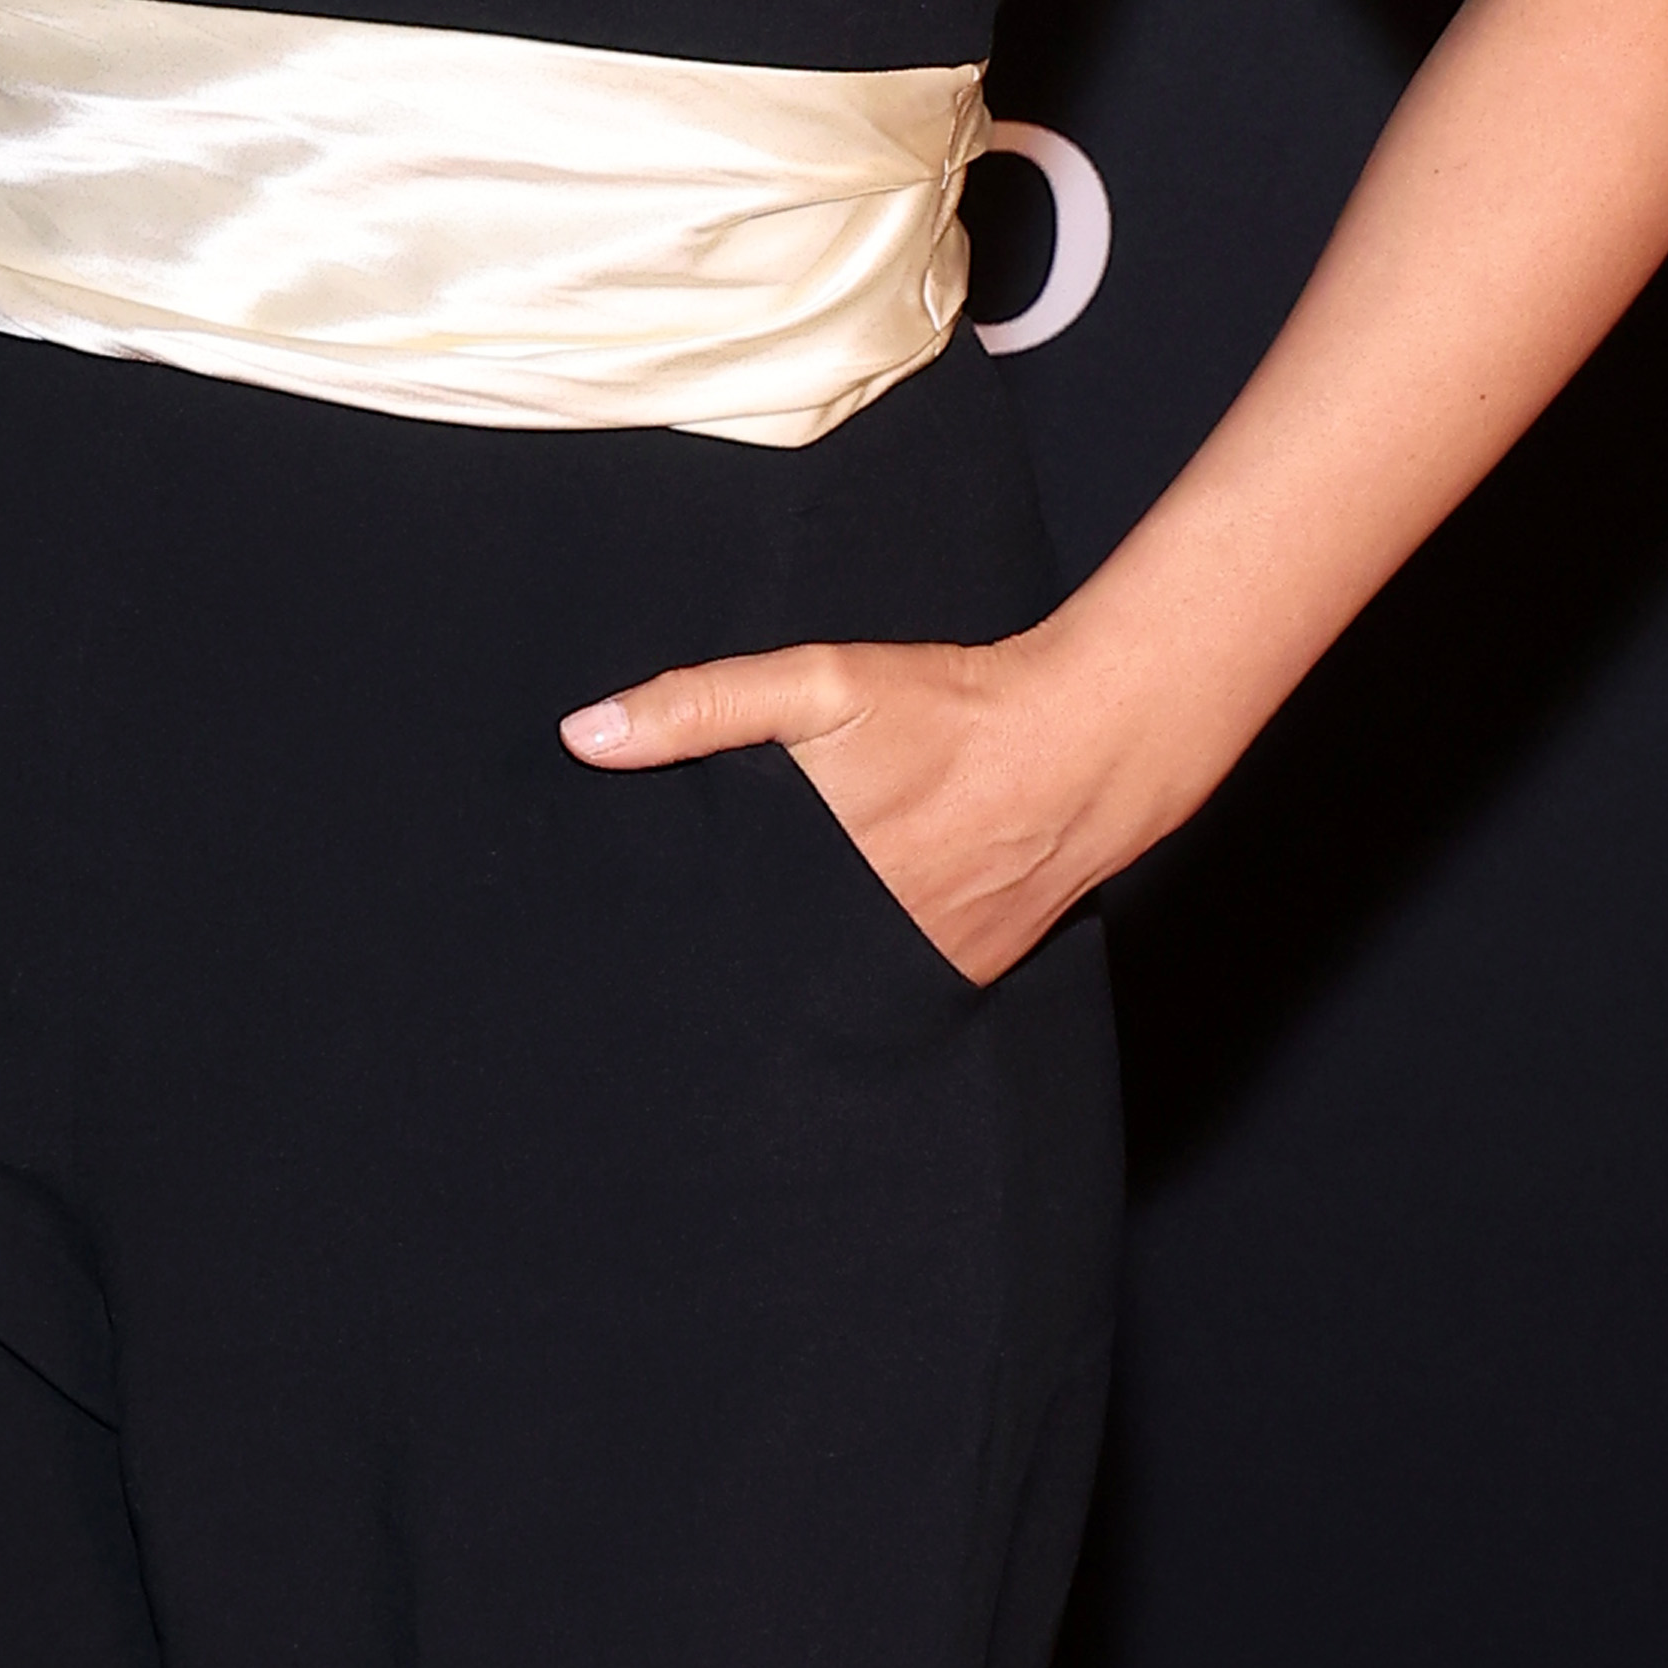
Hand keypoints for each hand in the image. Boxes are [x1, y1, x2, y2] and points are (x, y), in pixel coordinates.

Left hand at [557, 631, 1172, 986]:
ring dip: (797, 961)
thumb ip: (699, 707)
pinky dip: (863, 963)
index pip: (711, 925)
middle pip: (765, 959)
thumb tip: (583, 736)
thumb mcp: (816, 684)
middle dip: (726, 952)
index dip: (668, 927)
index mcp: (810, 871)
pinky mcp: (963, 973)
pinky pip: (891, 983)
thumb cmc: (947, 709)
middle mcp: (860, 934)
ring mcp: (918, 964)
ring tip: (757, 945)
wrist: (1083, 742)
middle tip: (674, 947)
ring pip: (828, 977)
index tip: (624, 928)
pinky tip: (842, 937)